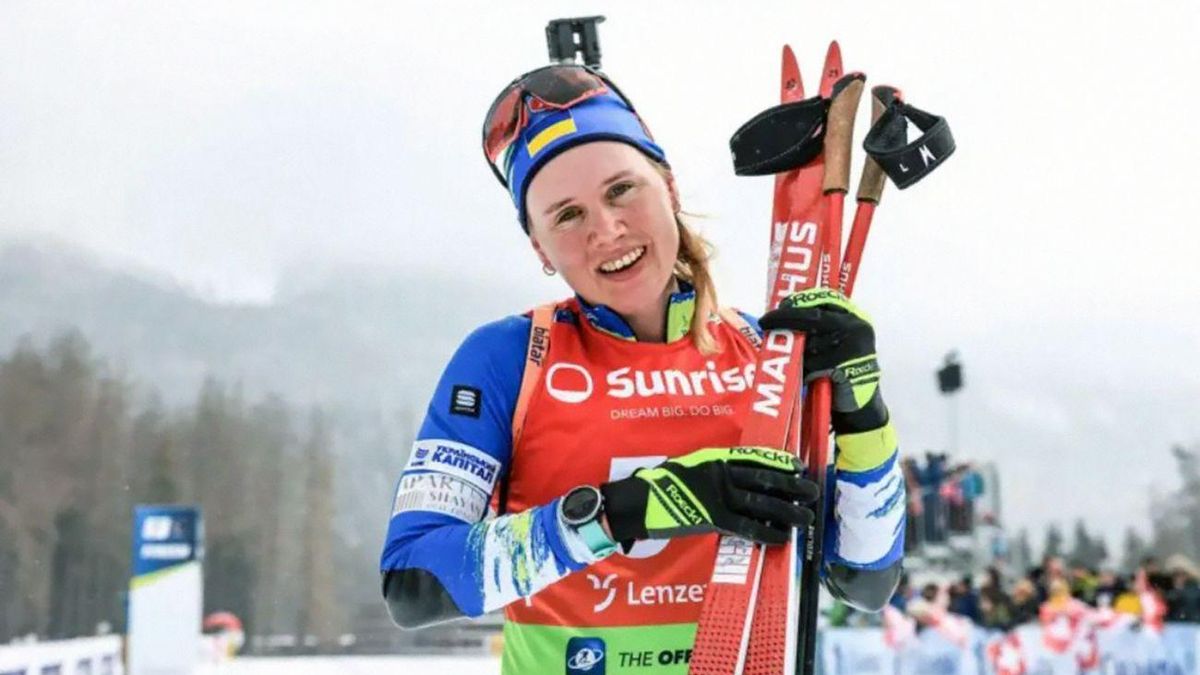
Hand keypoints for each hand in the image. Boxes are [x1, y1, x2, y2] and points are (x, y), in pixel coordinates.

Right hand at [600, 446, 817, 545]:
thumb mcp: (690, 467)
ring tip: (807, 517)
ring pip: (760, 503)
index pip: (754, 458)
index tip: (798, 466)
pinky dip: (766, 533)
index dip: (779, 462)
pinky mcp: (710, 518)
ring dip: (787, 511)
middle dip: (792, 486)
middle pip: (764, 480)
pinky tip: (782, 538)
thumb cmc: (661, 485)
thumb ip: (714, 471)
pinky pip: (745, 527)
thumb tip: (739, 480)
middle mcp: (719, 474)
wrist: (637, 502)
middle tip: (813, 491)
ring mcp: (715, 495)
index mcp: (715, 459)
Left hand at [759, 287, 886, 430]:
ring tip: (791, 361)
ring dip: (795, 352)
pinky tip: (805, 377)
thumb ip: (819, 329)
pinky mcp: (845, 367)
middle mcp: (857, 328)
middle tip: (765, 322)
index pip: (825, 299)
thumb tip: (783, 315)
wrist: (862, 408)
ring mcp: (853, 347)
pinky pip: (813, 365)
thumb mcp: (837, 344)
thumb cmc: (843, 374)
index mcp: (856, 319)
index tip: (782, 304)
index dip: (801, 301)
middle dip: (785, 319)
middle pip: (812, 318)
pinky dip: (804, 371)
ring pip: (809, 343)